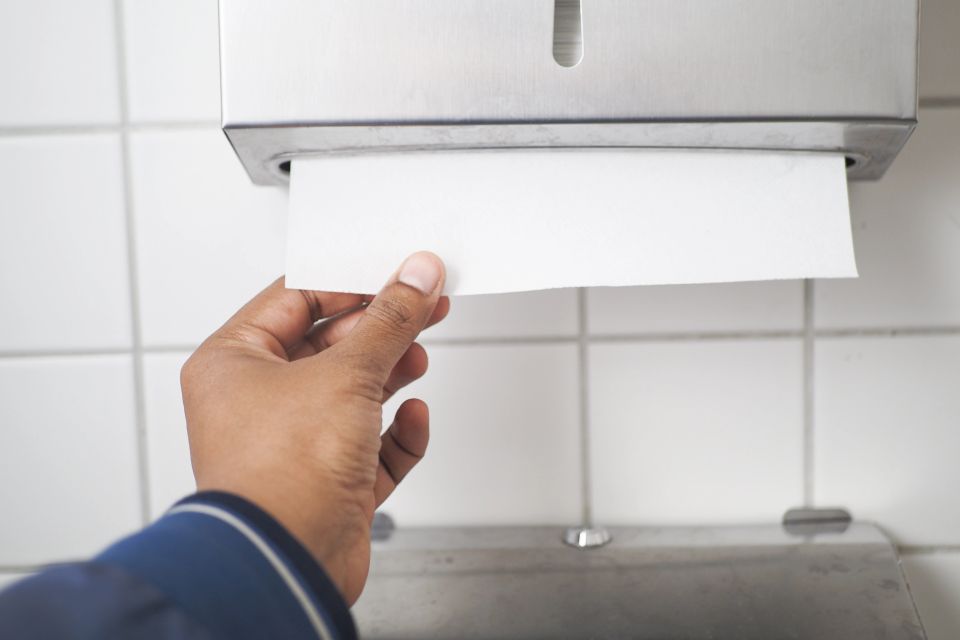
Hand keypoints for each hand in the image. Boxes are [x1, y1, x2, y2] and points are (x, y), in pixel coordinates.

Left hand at [179, 252, 448, 603]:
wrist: (288, 564)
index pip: (295, 299)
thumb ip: (389, 320)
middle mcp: (256, 401)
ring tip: (418, 357)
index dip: (351, 282)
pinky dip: (395, 432)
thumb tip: (415, 278)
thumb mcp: (345, 374)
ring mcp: (292, 443)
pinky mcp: (326, 481)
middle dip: (380, 329)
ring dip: (390, 374)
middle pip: (329, 345)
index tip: (397, 271)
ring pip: (351, 394)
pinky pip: (369, 444)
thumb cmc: (281, 475)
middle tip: (425, 307)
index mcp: (234, 363)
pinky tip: (414, 419)